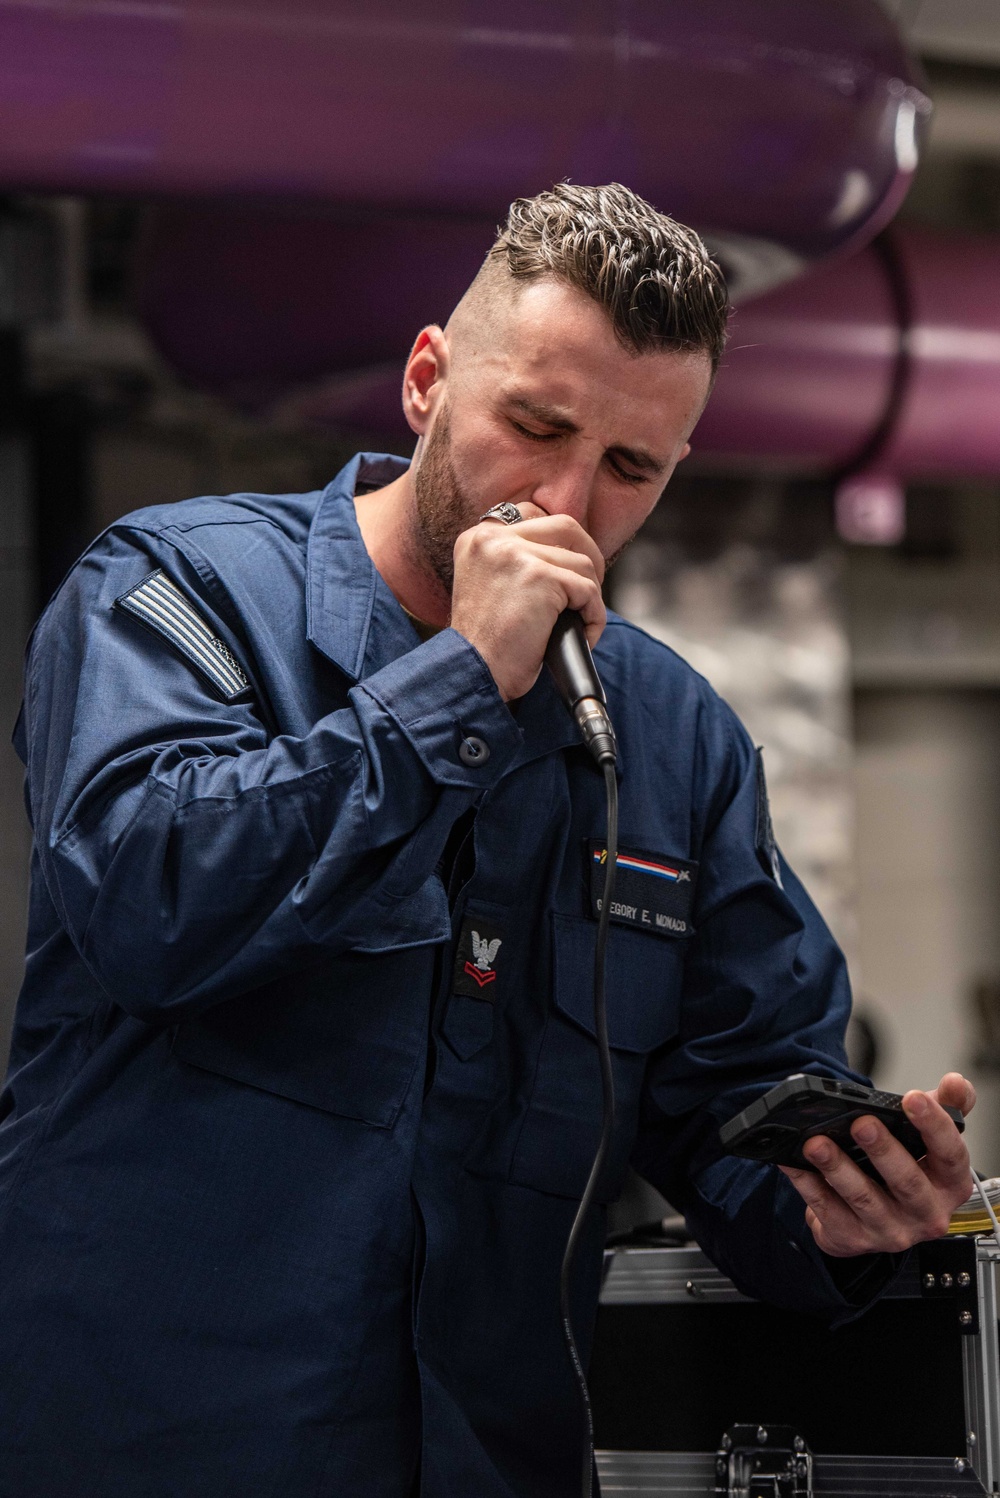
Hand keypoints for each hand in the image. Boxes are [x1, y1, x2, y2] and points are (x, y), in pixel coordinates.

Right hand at [450, 507, 605, 700]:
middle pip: (565, 526)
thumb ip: (517, 562)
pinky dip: (594, 617)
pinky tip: (583, 637)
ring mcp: (516, 555)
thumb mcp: (490, 587)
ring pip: (582, 562)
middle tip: (587, 591)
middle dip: (589, 556)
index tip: (567, 570)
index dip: (561, 541)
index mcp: (478, 539)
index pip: (534, 515)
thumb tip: (565, 553)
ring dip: (590, 597)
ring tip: (578, 625)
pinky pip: (588, 590)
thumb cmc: (486, 645)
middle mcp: (493, 539)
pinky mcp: (540, 577)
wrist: (475, 674)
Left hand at [779, 1072, 975, 1256]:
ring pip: (863, 1199)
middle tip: (861, 1123)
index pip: (951, 1154)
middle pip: (906, 1181)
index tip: (913, 1097)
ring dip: (838, 1168)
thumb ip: (947, 1106)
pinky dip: (808, 1186)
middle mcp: (925, 1213)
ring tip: (816, 1143)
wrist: (879, 1218)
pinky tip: (794, 1163)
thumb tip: (955, 1082)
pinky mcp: (853, 1238)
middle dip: (882, 1150)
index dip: (934, 1126)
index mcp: (950, 1184)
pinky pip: (827, 1211)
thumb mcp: (930, 1138)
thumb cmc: (907, 1168)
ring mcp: (890, 1230)